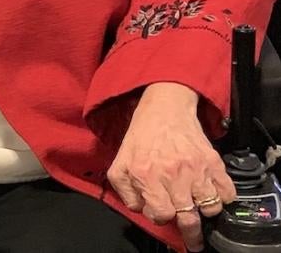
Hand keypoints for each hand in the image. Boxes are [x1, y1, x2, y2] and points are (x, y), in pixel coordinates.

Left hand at [107, 82, 235, 252]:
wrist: (164, 109)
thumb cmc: (142, 137)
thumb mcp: (121, 162)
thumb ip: (125, 190)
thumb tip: (140, 209)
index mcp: (147, 175)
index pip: (161, 215)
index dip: (161, 216)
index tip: (162, 211)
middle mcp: (173, 174)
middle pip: (189, 219)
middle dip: (191, 233)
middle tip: (193, 240)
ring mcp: (196, 169)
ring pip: (210, 208)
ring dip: (205, 211)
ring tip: (199, 206)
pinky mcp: (213, 162)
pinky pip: (227, 193)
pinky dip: (222, 198)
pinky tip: (212, 192)